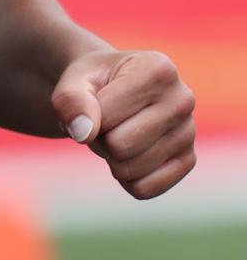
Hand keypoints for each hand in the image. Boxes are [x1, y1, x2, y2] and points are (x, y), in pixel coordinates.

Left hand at [51, 48, 195, 198]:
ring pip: (130, 170)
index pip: (106, 116)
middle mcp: (182, 99)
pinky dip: (126, 178)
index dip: (89, 115)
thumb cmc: (94, 83)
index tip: (98, 99)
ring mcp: (189, 132)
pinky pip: (145, 189)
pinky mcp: (188, 161)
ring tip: (119, 131)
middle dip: (100, 138)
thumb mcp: (73, 81)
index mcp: (158, 69)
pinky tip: (131, 152)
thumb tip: (83, 134)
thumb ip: (70, 100)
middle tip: (106, 120)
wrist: (112, 88)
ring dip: (111, 158)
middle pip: (119, 146)